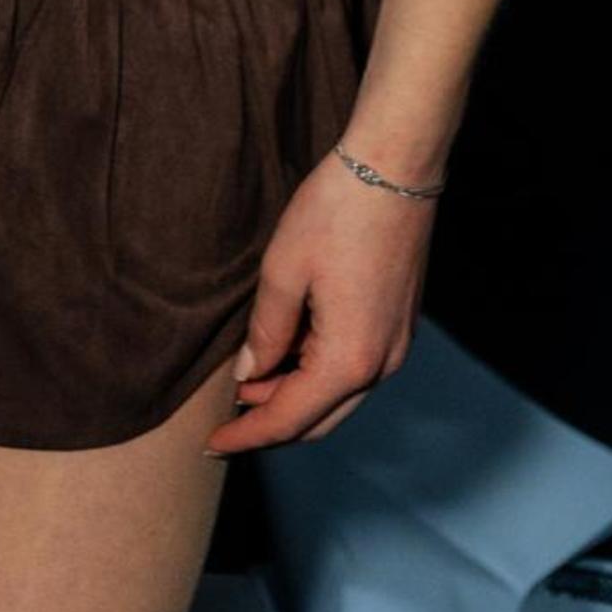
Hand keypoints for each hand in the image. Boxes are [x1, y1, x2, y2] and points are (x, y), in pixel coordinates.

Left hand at [206, 150, 431, 453]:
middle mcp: (381, 365)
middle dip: (270, 423)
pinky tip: (288, 353)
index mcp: (349, 360)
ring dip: (294, 398)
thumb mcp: (284, 270)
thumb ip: (266, 332)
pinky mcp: (400, 325)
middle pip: (319, 420)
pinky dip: (318, 375)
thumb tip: (250, 375)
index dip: (247, 435)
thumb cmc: (336, 212)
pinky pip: (355, 370)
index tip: (211, 445)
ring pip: (339, 398)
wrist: (394, 166)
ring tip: (249, 382)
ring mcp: (397, 346)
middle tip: (226, 420)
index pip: (289, 419)